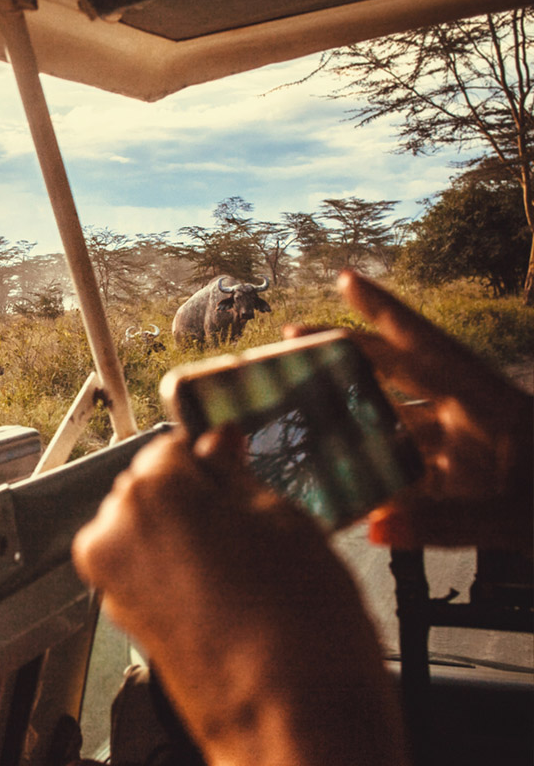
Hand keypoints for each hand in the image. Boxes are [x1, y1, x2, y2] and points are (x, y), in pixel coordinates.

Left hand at [73, 427, 405, 765]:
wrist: (297, 723)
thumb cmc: (302, 631)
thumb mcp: (285, 519)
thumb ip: (236, 473)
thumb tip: (218, 446)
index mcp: (152, 490)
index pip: (172, 447)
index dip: (211, 461)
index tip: (237, 474)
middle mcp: (116, 532)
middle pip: (150, 490)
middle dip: (194, 502)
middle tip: (251, 530)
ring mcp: (114, 580)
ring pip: (147, 533)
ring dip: (184, 540)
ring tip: (244, 571)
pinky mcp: (124, 620)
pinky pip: (147, 574)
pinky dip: (177, 576)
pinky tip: (227, 596)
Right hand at [285, 271, 532, 552]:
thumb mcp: (516, 521)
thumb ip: (447, 525)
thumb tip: (373, 527)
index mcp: (490, 405)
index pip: (428, 349)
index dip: (387, 312)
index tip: (346, 277)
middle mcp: (473, 417)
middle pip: (401, 373)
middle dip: (349, 354)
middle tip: (293, 340)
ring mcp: (469, 449)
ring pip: (399, 421)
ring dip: (354, 417)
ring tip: (300, 412)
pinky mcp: (469, 482)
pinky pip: (412, 470)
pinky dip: (378, 473)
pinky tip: (341, 485)